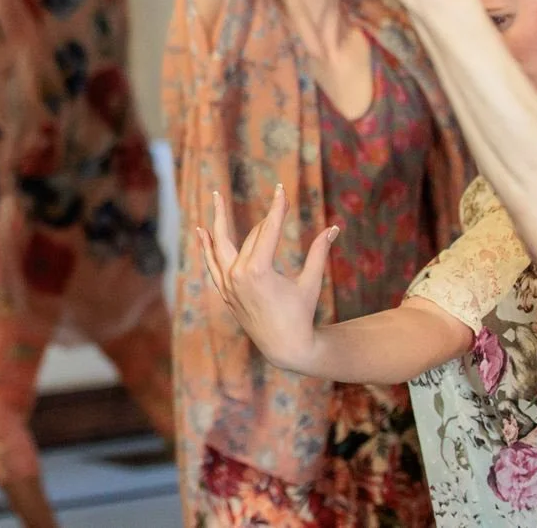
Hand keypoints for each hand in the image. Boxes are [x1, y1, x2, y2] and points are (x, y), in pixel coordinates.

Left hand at [195, 185, 334, 373]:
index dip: (276, 209)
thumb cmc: (301, 314)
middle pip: (252, 237)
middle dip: (268, 219)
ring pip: (221, 244)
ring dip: (218, 220)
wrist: (285, 347)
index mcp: (258, 270)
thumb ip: (319, 253)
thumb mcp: (310, 282)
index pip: (268, 231)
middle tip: (279, 201)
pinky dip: (206, 247)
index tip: (280, 190)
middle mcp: (238, 274)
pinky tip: (202, 230)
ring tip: (216, 196)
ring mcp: (228, 283)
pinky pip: (212, 264)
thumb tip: (334, 228)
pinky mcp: (224, 291)